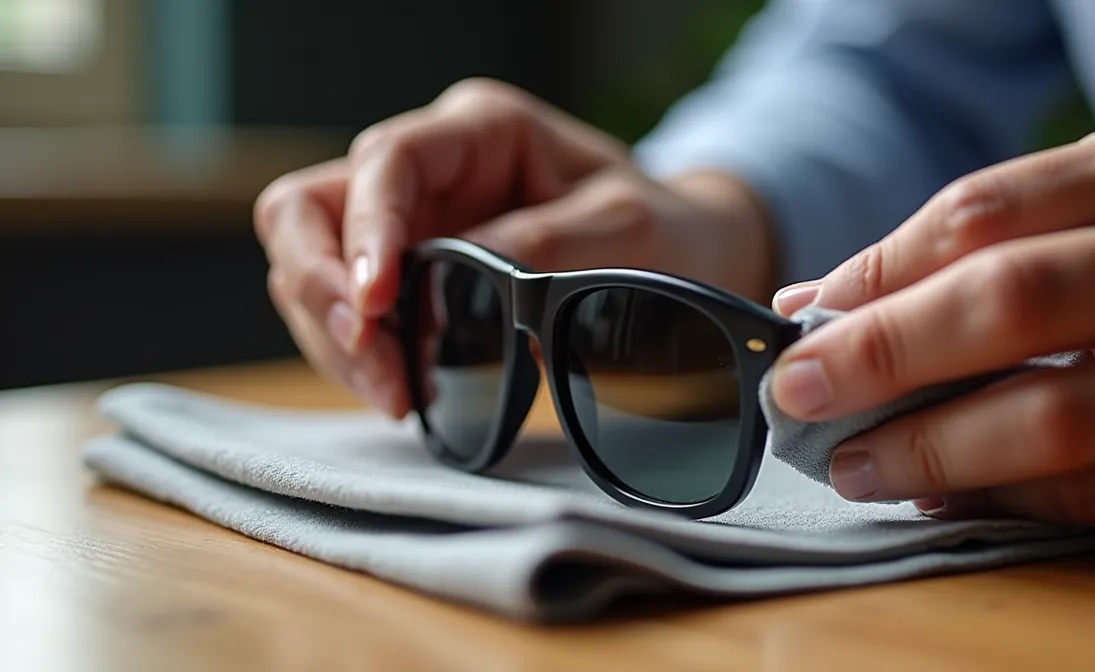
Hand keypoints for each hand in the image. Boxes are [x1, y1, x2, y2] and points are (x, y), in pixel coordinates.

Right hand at [254, 79, 774, 417]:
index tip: (377, 306)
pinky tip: (404, 389)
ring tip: (397, 394)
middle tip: (372, 360)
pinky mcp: (411, 274)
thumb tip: (455, 272)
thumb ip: (544, 243)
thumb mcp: (627, 231)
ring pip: (315, 267)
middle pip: (311, 209)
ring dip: (337, 337)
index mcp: (480, 130)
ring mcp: (413, 222)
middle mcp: (432, 169)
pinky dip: (362, 355)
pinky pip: (350, 311)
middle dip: (324, 289)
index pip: (385, 162)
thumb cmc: (665, 230)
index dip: (364, 232)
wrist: (685, 260)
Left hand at [769, 115, 1094, 538]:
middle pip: (1006, 303)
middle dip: (881, 356)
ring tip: (854, 464)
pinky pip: (1092, 494)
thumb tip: (822, 301)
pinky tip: (941, 493)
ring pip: (1049, 418)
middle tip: (798, 394)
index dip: (874, 272)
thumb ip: (980, 239)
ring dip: (928, 450)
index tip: (804, 320)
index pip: (980, 212)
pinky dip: (1000, 499)